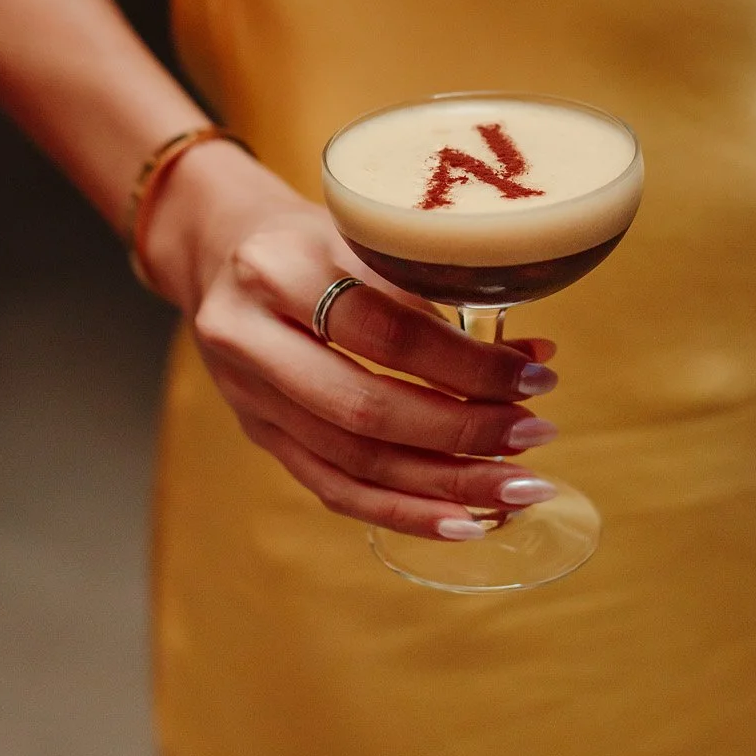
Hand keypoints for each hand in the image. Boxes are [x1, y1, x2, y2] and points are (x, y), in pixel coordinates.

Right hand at [139, 140, 560, 538]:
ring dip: (446, 484)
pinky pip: (334, 489)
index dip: (468, 365)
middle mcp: (251, 337)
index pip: (389, 332)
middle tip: (535, 435)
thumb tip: (535, 358)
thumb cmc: (312, 236)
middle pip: (367, 408)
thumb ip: (437, 292)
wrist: (219, 247)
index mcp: (280, 267)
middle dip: (464, 432)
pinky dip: (405, 512)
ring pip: (354, 461)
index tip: (536, 378)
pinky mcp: (258, 434)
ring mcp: (249, 395)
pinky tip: (465, 521)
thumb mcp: (364, 234)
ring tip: (518, 487)